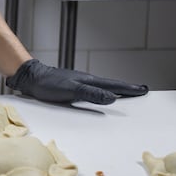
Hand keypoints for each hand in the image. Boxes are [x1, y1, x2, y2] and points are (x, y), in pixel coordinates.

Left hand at [5, 58, 147, 104]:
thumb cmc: (49, 85)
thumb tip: (113, 98)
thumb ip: (92, 94)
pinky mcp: (73, 85)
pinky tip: (101, 94)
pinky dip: (104, 91)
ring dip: (117, 89)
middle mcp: (87, 80)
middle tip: (142, 90)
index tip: (144, 90)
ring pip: (104, 86)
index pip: (114, 86)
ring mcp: (80, 82)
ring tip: (127, 92)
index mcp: (90, 81)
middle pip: (112, 85)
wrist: (31, 78)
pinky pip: (94, 89)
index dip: (129, 89)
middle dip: (127, 88)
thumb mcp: (72, 91)